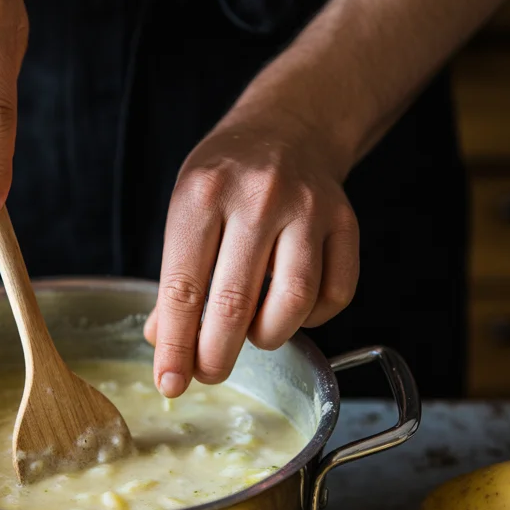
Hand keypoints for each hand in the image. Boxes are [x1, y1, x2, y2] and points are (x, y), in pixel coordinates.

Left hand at [144, 102, 359, 395]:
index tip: (170, 383)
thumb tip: (164, 342)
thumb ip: (176, 277)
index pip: (183, 287)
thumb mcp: (187, 209)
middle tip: (209, 373)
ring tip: (252, 334)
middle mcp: (257, 198)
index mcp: (202, 194)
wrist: (289, 126)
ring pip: (292, 304)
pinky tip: (291, 307)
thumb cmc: (228, 177)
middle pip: (235, 303)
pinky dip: (312, 318)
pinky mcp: (345, 223)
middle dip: (217, 356)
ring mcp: (307, 209)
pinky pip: (334, 295)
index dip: (176, 345)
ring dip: (267, 337)